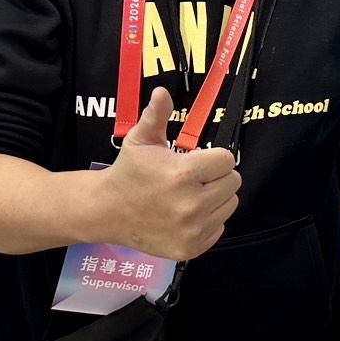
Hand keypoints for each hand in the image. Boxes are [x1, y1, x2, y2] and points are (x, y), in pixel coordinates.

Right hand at [101, 88, 240, 259]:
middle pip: (233, 182)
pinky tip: (186, 215)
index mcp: (183, 175)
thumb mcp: (140, 139)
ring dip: (216, 198)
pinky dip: (208, 221)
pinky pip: (220, 227)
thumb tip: (162, 92)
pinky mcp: (190, 248)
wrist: (106, 212)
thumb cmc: (129, 172)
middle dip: (216, 177)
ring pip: (229, 205)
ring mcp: (192, 230)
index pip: (227, 160)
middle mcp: (191, 205)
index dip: (213, 158)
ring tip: (189, 196)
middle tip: (193, 179)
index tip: (195, 161)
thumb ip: (157, 115)